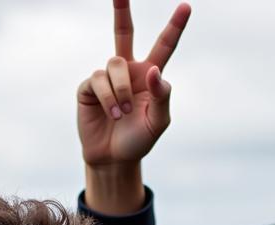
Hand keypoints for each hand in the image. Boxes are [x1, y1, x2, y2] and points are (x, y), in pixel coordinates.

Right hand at [77, 0, 190, 168]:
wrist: (113, 159)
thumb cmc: (137, 140)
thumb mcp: (158, 123)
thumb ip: (162, 96)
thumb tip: (154, 70)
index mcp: (150, 75)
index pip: (164, 46)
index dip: (175, 26)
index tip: (186, 6)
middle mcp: (128, 70)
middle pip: (123, 31)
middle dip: (121, 10)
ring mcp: (107, 77)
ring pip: (115, 64)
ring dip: (122, 89)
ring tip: (123, 113)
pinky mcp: (89, 87)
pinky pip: (98, 80)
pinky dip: (108, 97)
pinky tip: (113, 113)